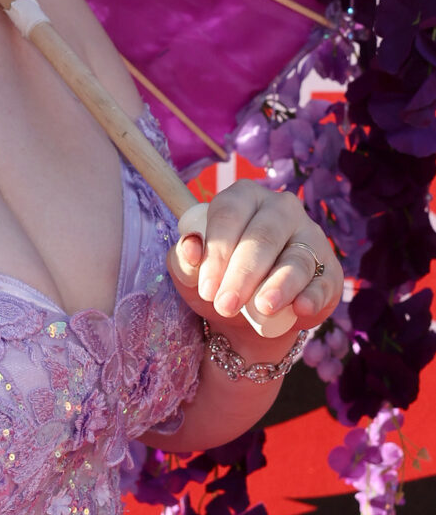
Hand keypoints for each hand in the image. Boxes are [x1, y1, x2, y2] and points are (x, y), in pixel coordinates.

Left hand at [167, 180, 342, 335]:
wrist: (247, 318)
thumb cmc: (218, 280)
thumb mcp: (191, 271)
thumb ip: (184, 258)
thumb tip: (191, 246)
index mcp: (244, 196)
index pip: (229, 213)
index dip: (217, 251)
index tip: (206, 287)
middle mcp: (281, 209)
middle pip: (262, 236)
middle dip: (242, 273)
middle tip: (225, 304)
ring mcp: (310, 237)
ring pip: (295, 259)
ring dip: (278, 286)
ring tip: (261, 308)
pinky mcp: (329, 270)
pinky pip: (323, 281)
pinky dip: (312, 296)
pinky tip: (301, 308)